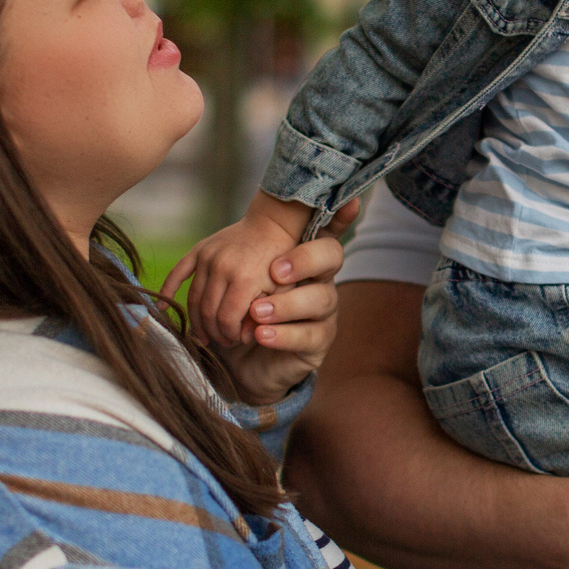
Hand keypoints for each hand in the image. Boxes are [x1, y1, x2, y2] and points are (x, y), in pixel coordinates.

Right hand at [161, 192, 313, 345]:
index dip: (229, 334)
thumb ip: (263, 316)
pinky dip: (168, 290)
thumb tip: (242, 339)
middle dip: (213, 332)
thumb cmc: (279, 263)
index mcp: (245, 280)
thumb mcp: (280, 292)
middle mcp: (222, 268)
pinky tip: (163, 309)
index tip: (235, 340)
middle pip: (208, 311)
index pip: (227, 319)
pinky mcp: (199, 250)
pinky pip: (178, 273)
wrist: (271, 226)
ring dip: (197, 320)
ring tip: (204, 335)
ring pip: (194, 298)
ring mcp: (208, 257)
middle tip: (220, 341)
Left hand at [204, 201, 358, 404]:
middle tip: (275, 271)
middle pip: (331, 257)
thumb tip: (224, 248)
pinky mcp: (319, 341)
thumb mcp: (231, 286)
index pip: (323, 229)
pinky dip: (282, 334)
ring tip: (256, 312)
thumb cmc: (239, 317)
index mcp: (299, 259)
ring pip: (320, 299)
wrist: (242, 363)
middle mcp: (318, 279)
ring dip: (285, 304)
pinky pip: (309, 335)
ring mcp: (323, 311)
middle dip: (305, 259)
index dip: (338, 217)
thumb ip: (233, 266)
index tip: (344, 205)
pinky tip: (260, 335)